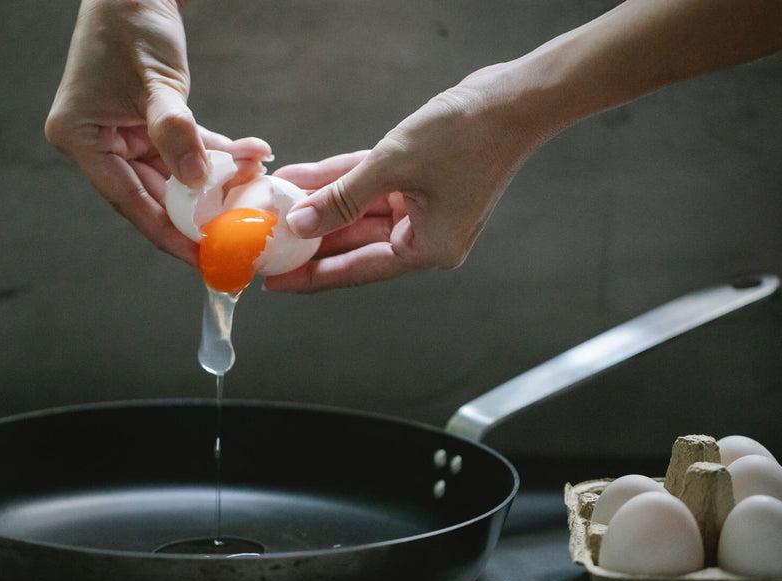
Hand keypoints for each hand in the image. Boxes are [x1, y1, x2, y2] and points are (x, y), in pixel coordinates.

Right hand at [44, 0, 270, 265]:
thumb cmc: (132, 24)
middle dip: (200, 213)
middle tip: (238, 236)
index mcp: (80, 138)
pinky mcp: (148, 125)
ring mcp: (122, 135)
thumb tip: (197, 182)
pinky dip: (218, 155)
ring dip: (218, 182)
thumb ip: (176, 132)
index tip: (201, 258)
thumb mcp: (156, 82)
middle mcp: (97, 142)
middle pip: (154, 195)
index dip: (167, 233)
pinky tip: (253, 158)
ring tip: (256, 191)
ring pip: (176, 176)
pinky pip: (187, 150)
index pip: (129, 200)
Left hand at [265, 64, 551, 292]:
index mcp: (428, 249)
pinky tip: (304, 179)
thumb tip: (301, 224)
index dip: (312, 276)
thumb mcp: (393, 167)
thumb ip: (342, 198)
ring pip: (359, 211)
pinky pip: (371, 186)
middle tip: (267, 242)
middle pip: (354, 243)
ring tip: (276, 205)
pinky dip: (341, 182)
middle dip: (311, 237)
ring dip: (320, 205)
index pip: (357, 270)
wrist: (515, 99)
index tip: (276, 281)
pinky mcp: (421, 181)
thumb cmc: (466, 137)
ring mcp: (425, 208)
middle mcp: (426, 236)